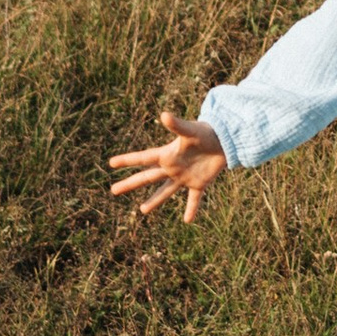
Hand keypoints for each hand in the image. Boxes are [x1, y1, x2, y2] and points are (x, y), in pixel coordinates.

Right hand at [109, 111, 227, 223]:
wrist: (225, 139)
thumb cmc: (206, 132)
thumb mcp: (190, 130)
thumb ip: (177, 125)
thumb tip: (164, 115)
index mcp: (167, 155)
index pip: (143, 158)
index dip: (127, 160)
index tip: (111, 163)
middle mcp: (172, 167)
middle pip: (147, 177)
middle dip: (130, 183)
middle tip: (113, 190)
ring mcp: (184, 177)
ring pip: (165, 191)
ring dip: (154, 200)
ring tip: (142, 210)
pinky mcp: (199, 184)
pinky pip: (193, 199)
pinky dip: (191, 209)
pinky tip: (188, 220)